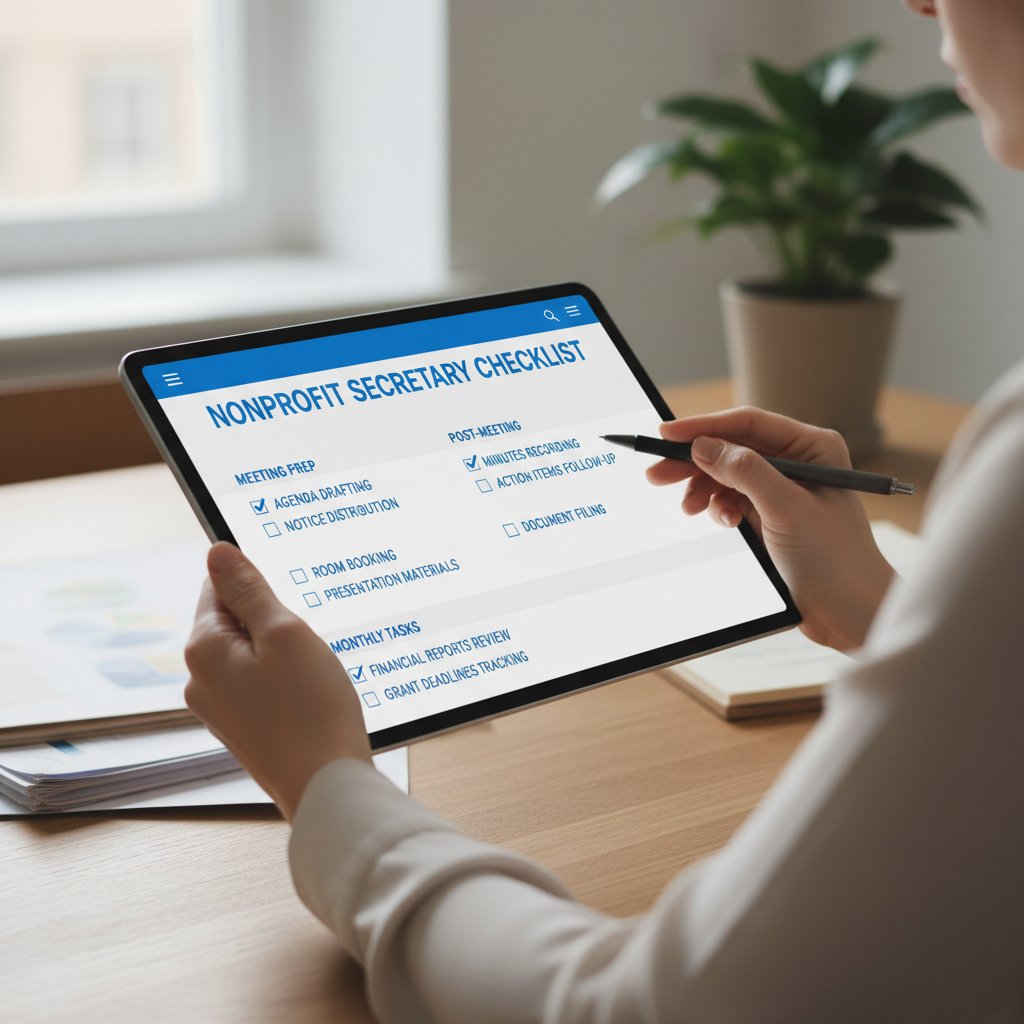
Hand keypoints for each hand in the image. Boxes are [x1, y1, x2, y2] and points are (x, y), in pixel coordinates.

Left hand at [184, 542, 372, 819]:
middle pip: (234, 621)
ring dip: (283, 651)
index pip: (219, 587)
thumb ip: (248, 589)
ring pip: (251, 653)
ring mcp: (221, 708)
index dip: (259, 584)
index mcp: (204, 650)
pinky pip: (260, 684)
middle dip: (273, 619)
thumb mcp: (284, 632)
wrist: (326, 786)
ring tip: (314, 670)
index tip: (291, 596)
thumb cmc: (310, 709)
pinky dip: (286, 679)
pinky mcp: (244, 728)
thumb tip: (218, 552)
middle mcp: (201, 680)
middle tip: (310, 638)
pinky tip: (311, 693)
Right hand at [646, 406, 894, 651]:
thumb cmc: (836, 559)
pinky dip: (719, 508)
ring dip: (704, 489)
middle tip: (657, 474)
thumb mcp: (786, 509)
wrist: (849, 611)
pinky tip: (721, 522)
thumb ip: (746, 471)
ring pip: (727, 475)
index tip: (666, 435)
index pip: (748, 424)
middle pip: (732, 448)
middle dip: (694, 462)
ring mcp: (783, 489)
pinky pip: (732, 500)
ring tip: (688, 508)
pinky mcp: (772, 515)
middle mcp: (799, 462)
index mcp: (813, 447)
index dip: (704, 427)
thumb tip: (704, 446)